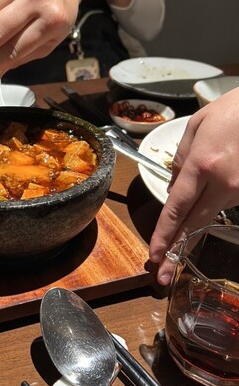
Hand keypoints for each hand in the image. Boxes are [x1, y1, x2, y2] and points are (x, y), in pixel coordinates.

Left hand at [149, 86, 238, 284]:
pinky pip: (227, 203)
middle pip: (194, 224)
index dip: (164, 234)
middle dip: (177, 251)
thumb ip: (180, 161)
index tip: (155, 255)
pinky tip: (208, 198)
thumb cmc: (232, 110)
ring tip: (177, 238)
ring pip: (211, 214)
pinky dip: (213, 205)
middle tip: (164, 276)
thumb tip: (173, 191)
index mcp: (203, 165)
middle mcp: (224, 183)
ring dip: (194, 226)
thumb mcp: (196, 127)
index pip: (177, 208)